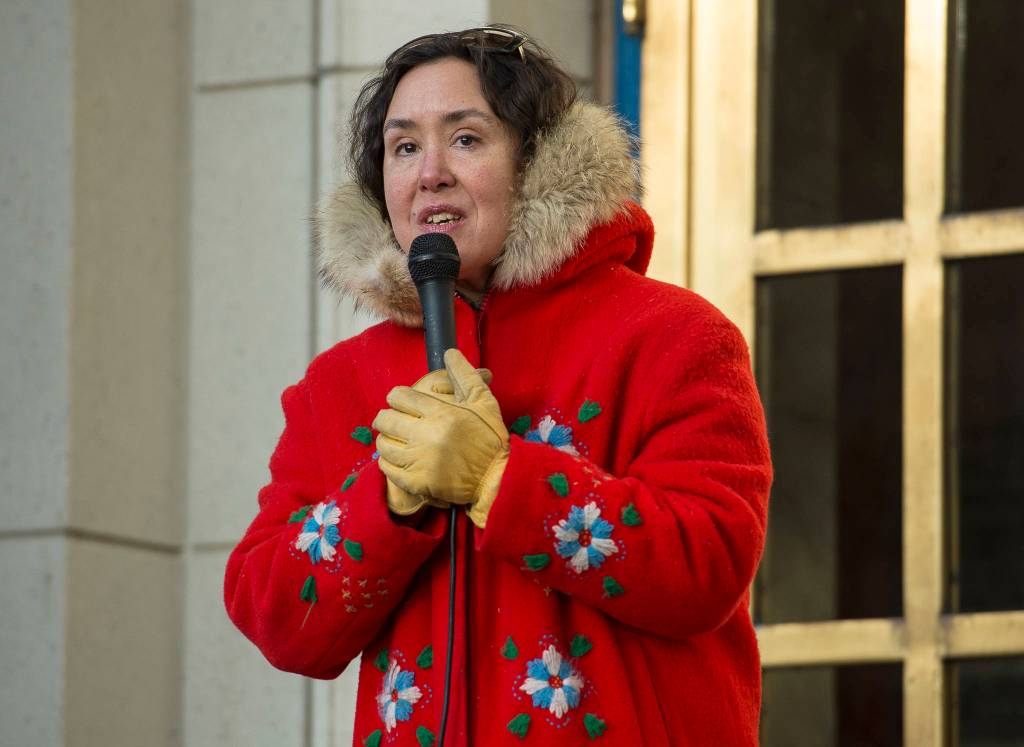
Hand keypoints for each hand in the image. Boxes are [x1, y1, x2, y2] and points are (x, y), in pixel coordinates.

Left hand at [373, 350, 508, 526]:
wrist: (497, 479)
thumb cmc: (490, 438)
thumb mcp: (484, 402)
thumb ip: (465, 375)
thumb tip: (449, 353)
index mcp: (441, 413)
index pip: (400, 396)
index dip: (398, 397)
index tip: (403, 402)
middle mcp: (426, 436)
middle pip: (385, 419)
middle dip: (387, 417)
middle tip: (394, 420)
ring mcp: (419, 462)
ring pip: (383, 444)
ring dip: (387, 439)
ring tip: (396, 439)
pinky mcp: (416, 483)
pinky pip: (387, 468)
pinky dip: (388, 462)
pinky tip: (399, 458)